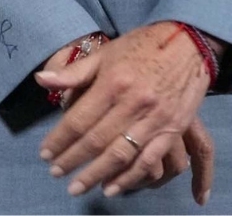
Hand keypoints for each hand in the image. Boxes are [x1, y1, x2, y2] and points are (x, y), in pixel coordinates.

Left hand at [33, 20, 213, 199]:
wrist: (190, 42)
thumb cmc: (143, 46)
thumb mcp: (107, 52)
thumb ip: (74, 72)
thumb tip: (40, 80)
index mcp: (114, 82)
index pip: (79, 119)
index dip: (59, 139)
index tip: (45, 153)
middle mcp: (133, 102)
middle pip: (96, 140)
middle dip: (72, 160)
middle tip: (55, 173)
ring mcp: (155, 118)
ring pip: (120, 155)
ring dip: (96, 175)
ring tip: (77, 187)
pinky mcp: (173, 129)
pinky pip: (149, 160)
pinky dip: (129, 178)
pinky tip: (112, 188)